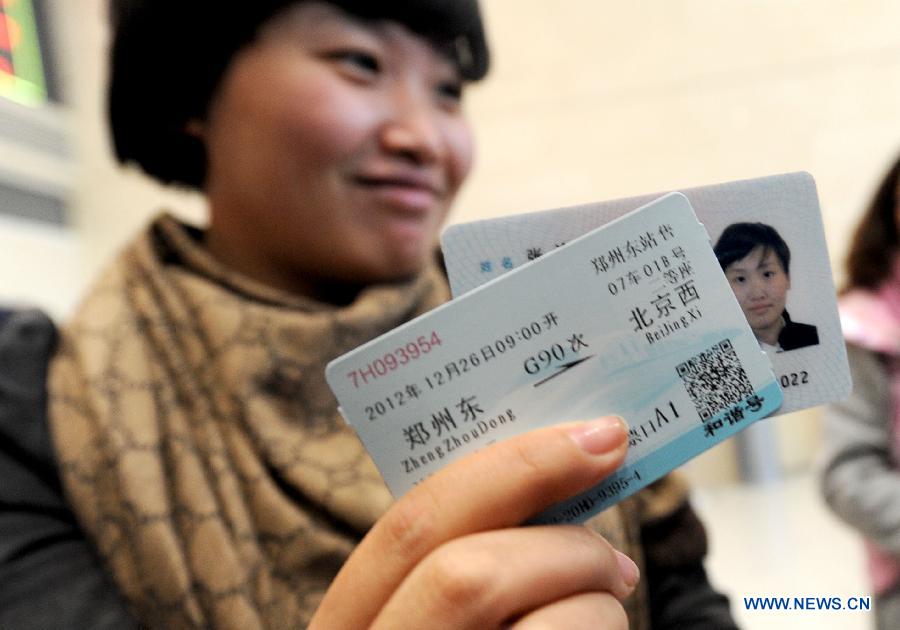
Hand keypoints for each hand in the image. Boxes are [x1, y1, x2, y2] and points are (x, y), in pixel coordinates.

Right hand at [310, 416, 636, 628]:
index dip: (513, 467)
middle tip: (612, 555)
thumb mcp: (420, 614)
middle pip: (469, 572)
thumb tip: (555, 479)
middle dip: (564, 544)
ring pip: (546, 625)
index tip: (596, 438)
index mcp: (350, 625)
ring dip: (597, 609)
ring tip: (603, 613)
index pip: (411, 523)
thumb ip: (458, 558)